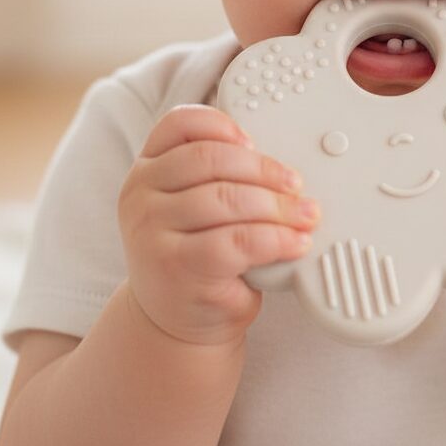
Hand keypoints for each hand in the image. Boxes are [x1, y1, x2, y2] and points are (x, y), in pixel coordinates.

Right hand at [118, 104, 320, 347]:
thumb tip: (283, 165)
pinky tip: (295, 243)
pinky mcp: (177, 267)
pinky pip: (238, 242)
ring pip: (227, 199)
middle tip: (296, 184)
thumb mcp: (193, 205)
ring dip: (277, 206)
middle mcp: (141, 194)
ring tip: (305, 215)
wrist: (171, 321)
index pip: (179, 123)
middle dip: (264, 170)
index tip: (255, 141)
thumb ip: (219, 176)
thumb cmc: (195, 253)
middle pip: (210, 159)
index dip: (221, 124)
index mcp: (147, 167)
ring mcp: (153, 231)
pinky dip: (276, 239)